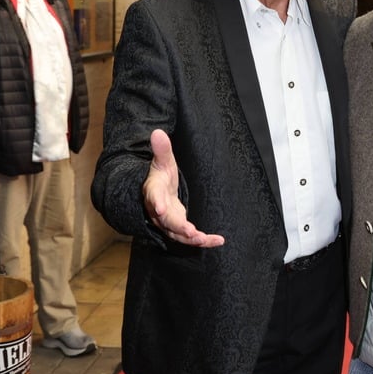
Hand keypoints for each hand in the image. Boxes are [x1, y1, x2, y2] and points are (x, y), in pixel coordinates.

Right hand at [142, 129, 224, 247]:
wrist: (157, 191)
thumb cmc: (160, 175)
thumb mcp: (162, 161)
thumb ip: (162, 149)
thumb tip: (157, 132)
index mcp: (154, 191)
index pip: (153, 197)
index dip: (156, 203)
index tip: (159, 209)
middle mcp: (159, 210)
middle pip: (166, 220)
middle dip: (178, 227)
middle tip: (191, 232)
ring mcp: (168, 221)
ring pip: (177, 233)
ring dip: (191, 238)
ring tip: (205, 240)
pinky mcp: (179, 228)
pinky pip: (189, 237)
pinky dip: (203, 241)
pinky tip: (218, 241)